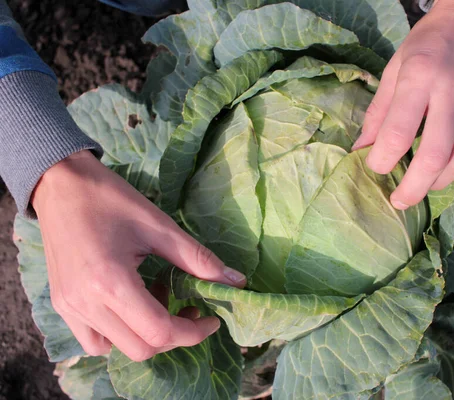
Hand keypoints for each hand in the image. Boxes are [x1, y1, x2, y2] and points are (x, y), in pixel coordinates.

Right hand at [31, 151, 245, 360]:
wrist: (61, 185)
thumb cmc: (112, 199)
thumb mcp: (160, 226)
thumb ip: (199, 259)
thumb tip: (237, 282)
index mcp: (110, 282)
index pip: (159, 332)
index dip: (193, 332)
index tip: (211, 318)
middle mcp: (85, 304)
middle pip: (141, 349)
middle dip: (175, 336)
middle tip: (190, 308)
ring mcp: (69, 308)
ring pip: (117, 349)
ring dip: (147, 336)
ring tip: (157, 300)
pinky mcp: (61, 305)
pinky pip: (94, 340)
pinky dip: (120, 335)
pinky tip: (132, 306)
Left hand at [353, 0, 453, 208]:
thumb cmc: (430, 41)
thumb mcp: (396, 67)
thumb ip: (379, 112)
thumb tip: (361, 149)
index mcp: (420, 76)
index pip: (397, 133)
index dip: (381, 161)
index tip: (376, 168)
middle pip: (434, 156)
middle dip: (412, 187)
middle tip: (399, 201)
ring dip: (440, 182)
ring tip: (424, 185)